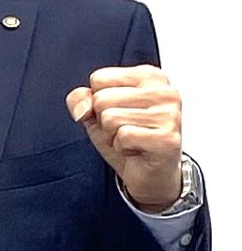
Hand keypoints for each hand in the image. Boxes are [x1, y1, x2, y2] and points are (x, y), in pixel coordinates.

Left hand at [66, 66, 183, 210]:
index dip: (96, 102)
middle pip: (102, 98)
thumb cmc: (127, 139)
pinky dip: (121, 148)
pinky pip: (123, 136)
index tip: (116, 113)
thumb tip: (82, 108)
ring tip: (130, 140)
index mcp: (149, 76)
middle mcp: (164, 91)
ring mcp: (169, 113)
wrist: (150, 174)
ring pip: (110, 117)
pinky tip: (136, 150)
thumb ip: (81, 99)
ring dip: (112, 135)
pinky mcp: (167, 136)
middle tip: (123, 130)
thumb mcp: (96, 114)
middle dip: (103, 121)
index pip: (99, 78)